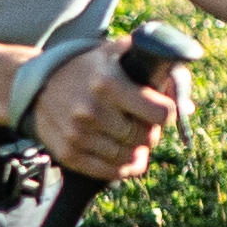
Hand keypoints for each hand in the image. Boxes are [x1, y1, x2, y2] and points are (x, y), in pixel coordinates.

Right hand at [33, 43, 186, 183]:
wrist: (38, 85)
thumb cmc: (89, 68)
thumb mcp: (118, 54)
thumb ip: (156, 67)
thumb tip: (188, 107)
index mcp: (109, 83)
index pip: (161, 112)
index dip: (167, 113)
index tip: (160, 110)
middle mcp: (92, 111)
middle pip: (146, 138)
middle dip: (151, 133)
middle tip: (144, 124)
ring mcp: (78, 135)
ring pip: (130, 158)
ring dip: (138, 151)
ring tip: (132, 138)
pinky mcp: (68, 154)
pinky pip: (110, 173)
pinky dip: (123, 167)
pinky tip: (124, 156)